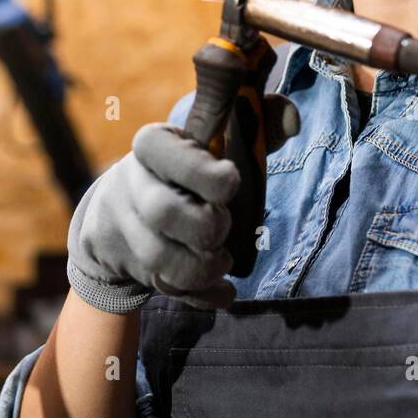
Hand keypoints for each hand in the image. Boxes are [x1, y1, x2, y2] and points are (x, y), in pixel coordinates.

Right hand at [67, 122, 241, 313]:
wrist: (124, 208)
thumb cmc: (188, 165)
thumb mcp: (212, 137)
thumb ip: (257, 122)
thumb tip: (292, 121)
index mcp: (152, 146)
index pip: (160, 151)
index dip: (200, 170)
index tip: (231, 179)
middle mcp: (131, 185)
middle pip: (161, 211)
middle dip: (206, 226)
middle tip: (225, 226)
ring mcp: (128, 230)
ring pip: (159, 259)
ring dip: (202, 268)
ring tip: (223, 261)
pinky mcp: (134, 265)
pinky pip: (165, 289)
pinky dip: (201, 296)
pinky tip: (224, 292)